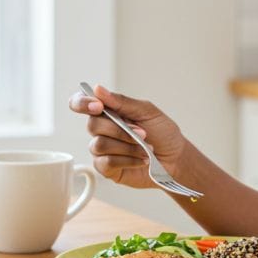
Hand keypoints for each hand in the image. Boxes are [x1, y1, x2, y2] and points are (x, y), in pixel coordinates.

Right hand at [67, 84, 190, 189]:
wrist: (175, 159)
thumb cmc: (162, 133)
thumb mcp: (147, 111)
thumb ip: (122, 102)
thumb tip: (97, 89)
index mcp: (109, 111)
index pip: (81, 102)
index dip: (82, 103)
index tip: (98, 106)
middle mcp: (102, 129)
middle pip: (92, 125)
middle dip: (120, 130)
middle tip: (142, 133)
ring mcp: (102, 150)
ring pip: (100, 145)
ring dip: (127, 146)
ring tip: (145, 148)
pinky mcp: (106, 168)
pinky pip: (106, 162)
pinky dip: (127, 160)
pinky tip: (141, 160)